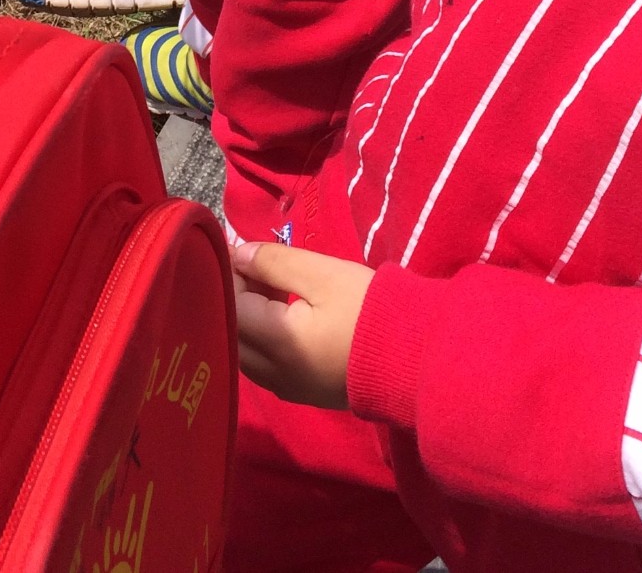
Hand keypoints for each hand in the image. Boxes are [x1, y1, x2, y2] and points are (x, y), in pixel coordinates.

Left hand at [232, 240, 374, 408]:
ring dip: (248, 317)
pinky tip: (283, 312)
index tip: (238, 248)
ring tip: (271, 283)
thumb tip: (238, 255)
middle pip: (231, 332)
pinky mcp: (302, 392)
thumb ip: (275, 262)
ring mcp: (287, 388)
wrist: (413, 356)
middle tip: (255, 264)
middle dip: (235, 295)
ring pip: (244, 352)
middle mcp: (273, 374)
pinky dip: (262, 337)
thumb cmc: (368, 309)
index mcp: (276, 344)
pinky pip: (264, 364)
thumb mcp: (323, 274)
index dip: (228, 274)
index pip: (229, 306)